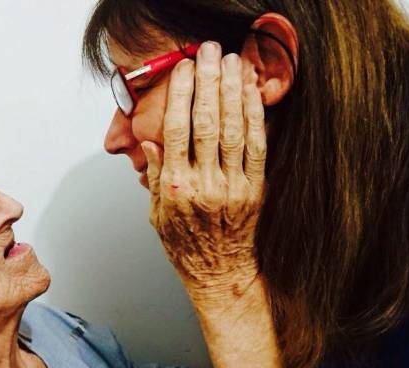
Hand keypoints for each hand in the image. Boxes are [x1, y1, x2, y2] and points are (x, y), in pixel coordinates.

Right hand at [141, 41, 265, 301]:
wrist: (219, 273)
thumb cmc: (185, 246)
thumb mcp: (156, 214)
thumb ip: (154, 176)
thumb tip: (151, 143)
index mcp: (174, 187)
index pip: (176, 130)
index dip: (180, 95)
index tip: (182, 70)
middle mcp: (203, 183)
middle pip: (206, 122)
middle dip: (207, 82)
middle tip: (208, 53)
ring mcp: (232, 186)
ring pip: (233, 129)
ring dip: (233, 91)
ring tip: (231, 62)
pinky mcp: (254, 189)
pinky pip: (257, 147)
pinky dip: (255, 118)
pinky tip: (252, 95)